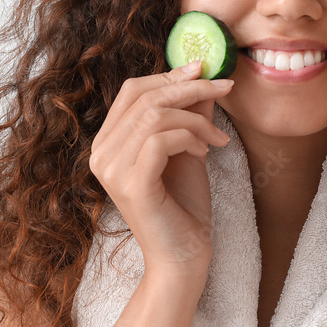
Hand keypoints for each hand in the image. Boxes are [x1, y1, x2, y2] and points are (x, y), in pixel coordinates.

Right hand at [88, 60, 232, 277]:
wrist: (184, 257)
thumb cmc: (184, 206)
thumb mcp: (188, 148)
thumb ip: (188, 113)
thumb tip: (200, 73)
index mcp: (108, 143)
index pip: (132, 91)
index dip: (169, 75)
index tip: (204, 69)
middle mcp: (101, 154)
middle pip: (145, 97)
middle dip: (190, 87)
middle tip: (224, 88)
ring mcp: (112, 170)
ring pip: (155, 115)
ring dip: (196, 120)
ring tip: (216, 139)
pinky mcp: (131, 184)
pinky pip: (161, 139)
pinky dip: (189, 138)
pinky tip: (203, 153)